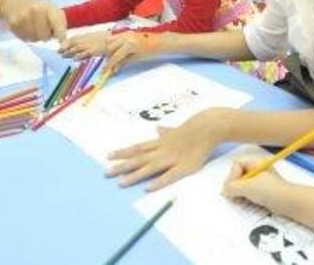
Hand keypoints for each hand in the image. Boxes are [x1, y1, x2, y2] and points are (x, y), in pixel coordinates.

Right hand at [0, 0, 66, 41]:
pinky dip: (27, 36)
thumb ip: (59, 24)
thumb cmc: (36, 8)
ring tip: (33, 26)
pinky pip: (25, 38)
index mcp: (48, 6)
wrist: (13, 1)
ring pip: (35, 39)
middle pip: (45, 36)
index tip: (63, 45)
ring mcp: (24, 17)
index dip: (61, 35)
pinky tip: (25, 27)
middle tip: (42, 27)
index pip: (57, 23)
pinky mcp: (14, 24)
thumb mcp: (51, 10)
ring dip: (35, 36)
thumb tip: (63, 43)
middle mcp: (36, 10)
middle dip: (45, 35)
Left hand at [59, 30, 109, 59]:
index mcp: (88, 35)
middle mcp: (88, 40)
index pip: (75, 38)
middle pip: (74, 43)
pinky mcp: (94, 51)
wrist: (116, 38)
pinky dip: (79, 56)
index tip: (61, 45)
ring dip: (69, 52)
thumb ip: (91, 38)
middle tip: (58, 52)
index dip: (67, 42)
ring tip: (63, 55)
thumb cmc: (109, 38)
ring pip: (77, 49)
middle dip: (65, 47)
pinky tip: (74, 58)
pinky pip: (85, 53)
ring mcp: (91, 45)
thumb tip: (86, 42)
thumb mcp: (98, 35)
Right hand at [105, 31, 165, 72]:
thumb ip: (124, 62)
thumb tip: (114, 68)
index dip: (109, 65)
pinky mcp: (126, 31)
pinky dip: (113, 43)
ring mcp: (126, 33)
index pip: (115, 56)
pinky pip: (115, 37)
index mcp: (129, 44)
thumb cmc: (151, 50)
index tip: (106, 70)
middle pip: (109, 47)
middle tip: (111, 64)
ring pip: (109, 40)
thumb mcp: (137, 58)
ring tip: (114, 57)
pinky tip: (117, 50)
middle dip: (108, 57)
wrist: (160, 42)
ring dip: (109, 49)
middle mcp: (126, 37)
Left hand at [106, 109, 224, 189]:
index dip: (123, 152)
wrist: (208, 127)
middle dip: (122, 166)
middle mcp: (162, 150)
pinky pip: (169, 176)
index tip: (108, 156)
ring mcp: (172, 158)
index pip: (138, 148)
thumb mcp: (175, 129)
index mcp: (160, 142)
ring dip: (134, 175)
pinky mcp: (184, 167)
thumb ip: (165, 132)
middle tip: (106, 174)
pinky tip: (148, 188)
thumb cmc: (192, 129)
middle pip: (139, 159)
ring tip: (121, 183)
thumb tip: (158, 128)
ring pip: (149, 168)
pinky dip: (158, 181)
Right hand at [221, 158, 289, 210]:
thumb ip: (232, 187)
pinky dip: (247, 197)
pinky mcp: (263, 191)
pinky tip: (249, 202)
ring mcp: (261, 180)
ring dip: (241, 193)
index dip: (232, 176)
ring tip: (244, 199)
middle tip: (235, 194)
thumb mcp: (247, 187)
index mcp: (256, 162)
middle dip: (235, 185)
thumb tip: (225, 190)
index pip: (236, 164)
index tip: (232, 187)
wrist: (289, 202)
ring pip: (243, 185)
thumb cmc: (272, 191)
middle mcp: (258, 169)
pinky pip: (249, 192)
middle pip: (239, 174)